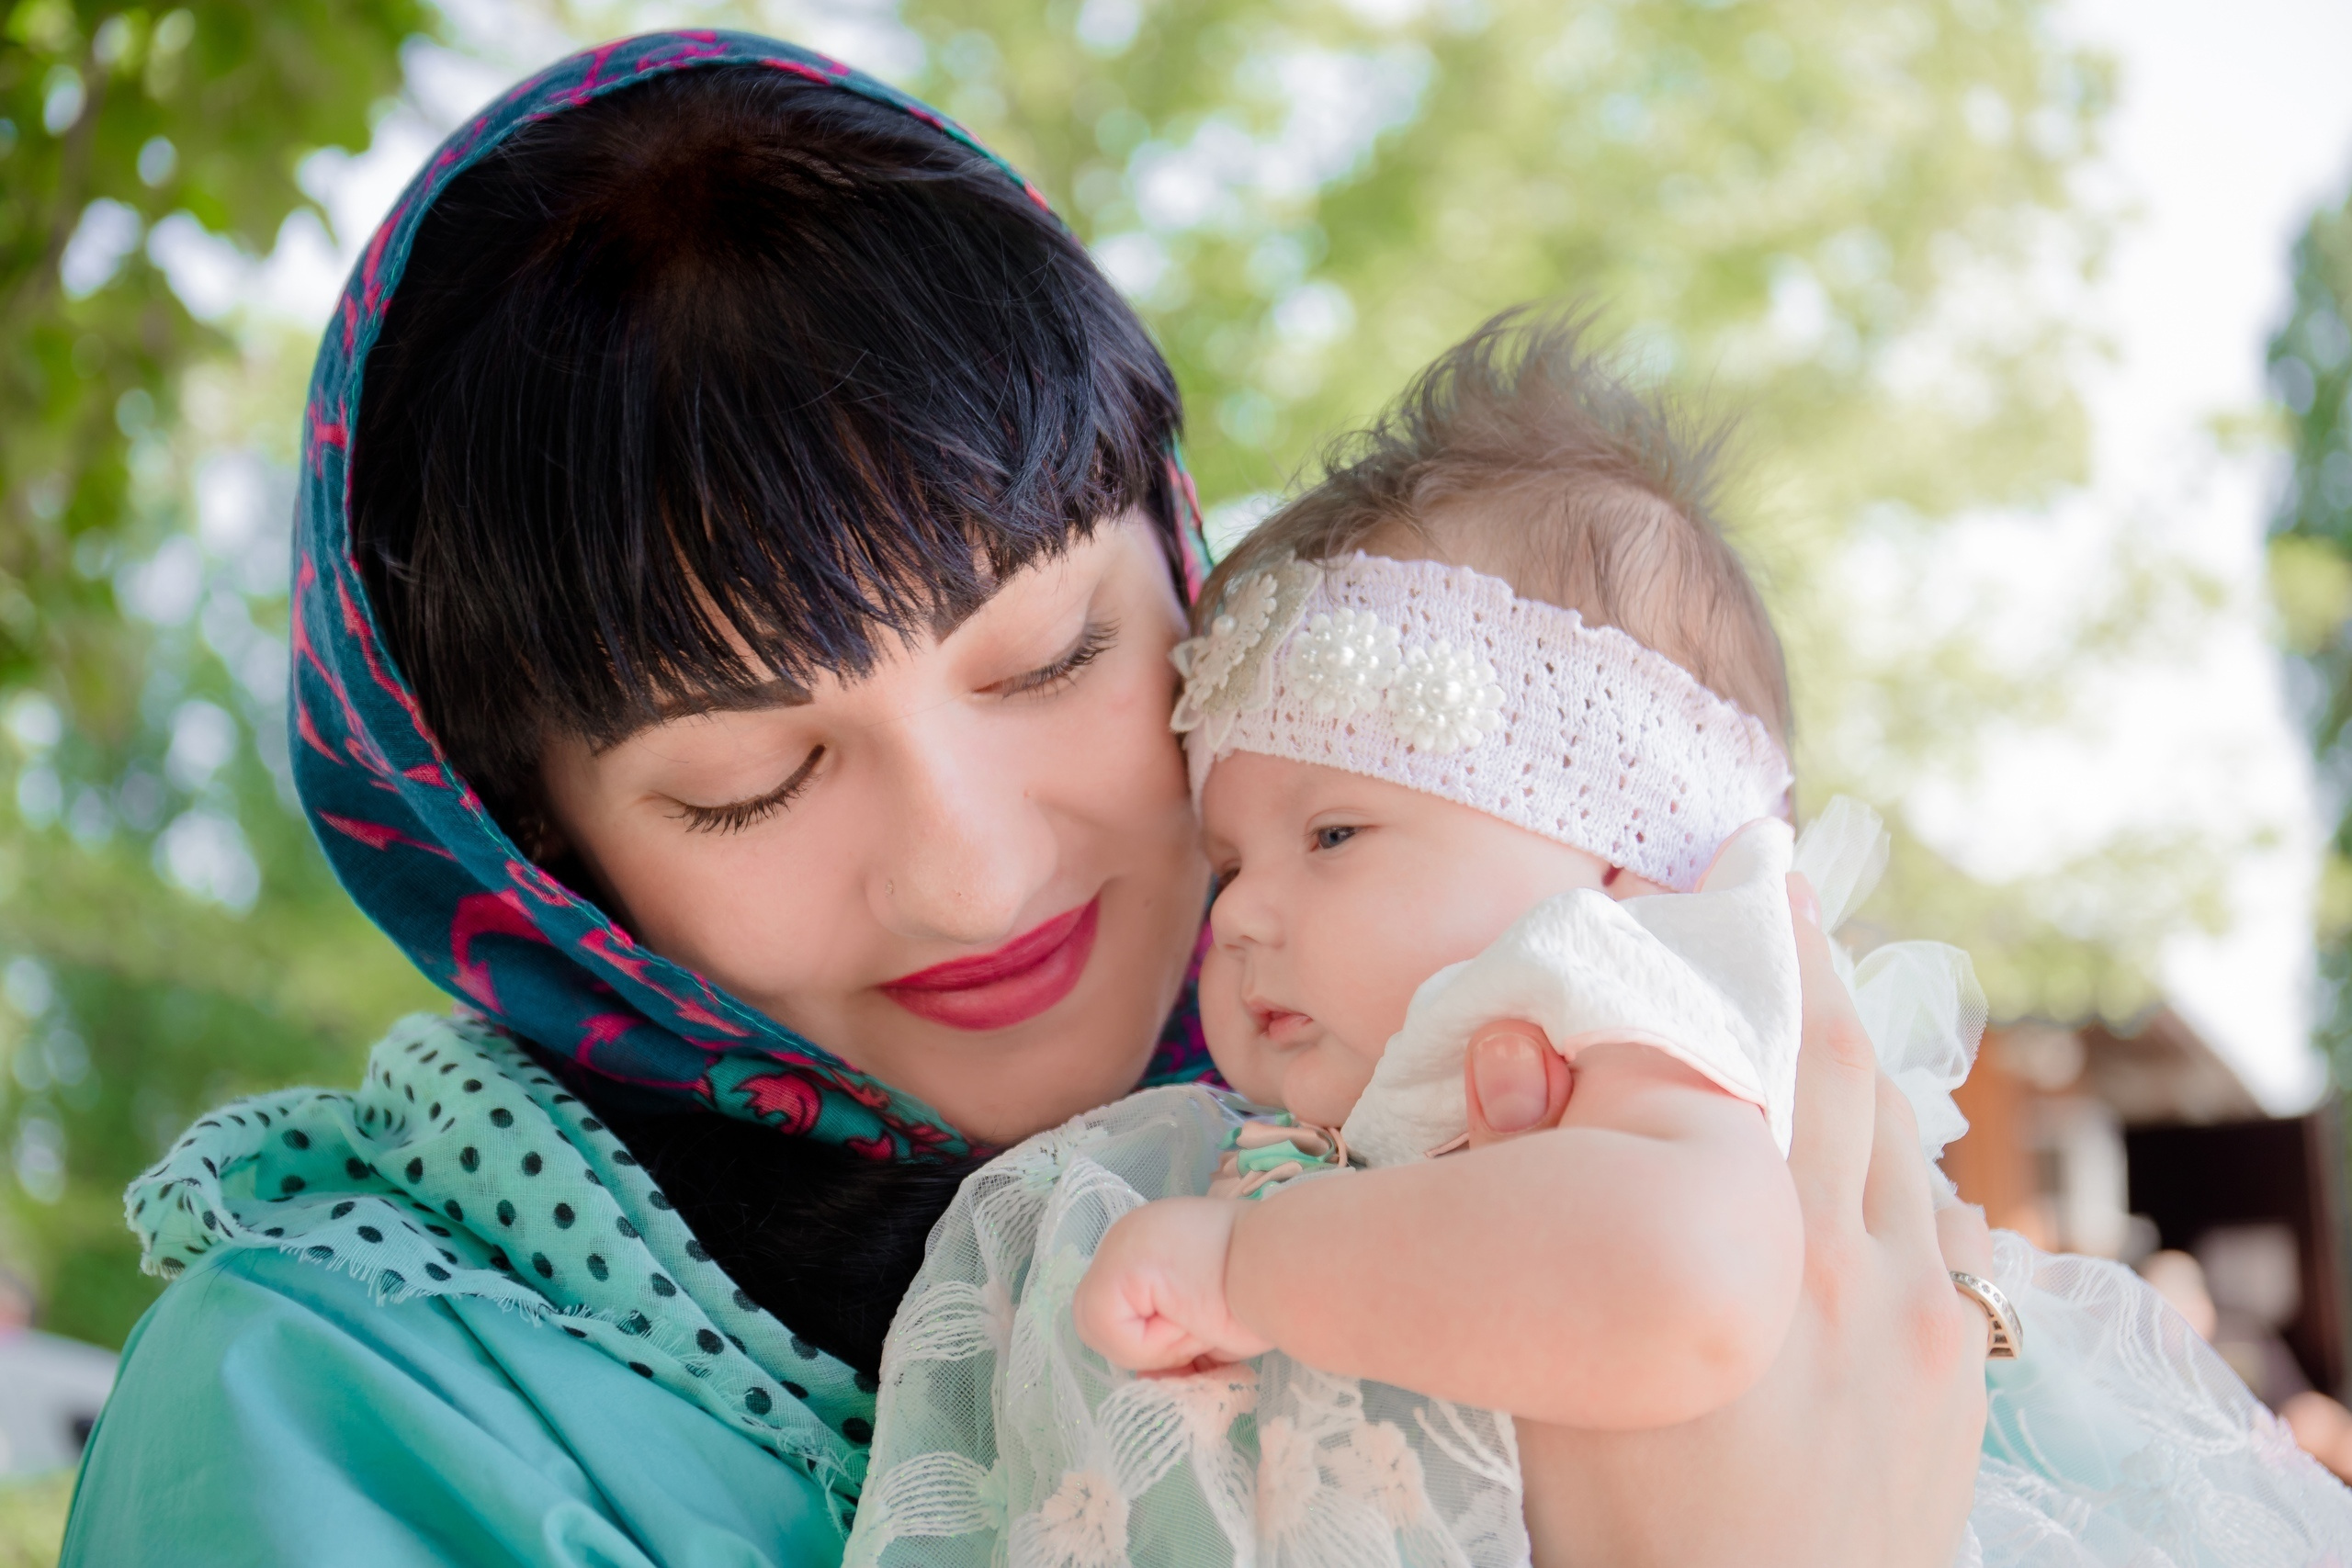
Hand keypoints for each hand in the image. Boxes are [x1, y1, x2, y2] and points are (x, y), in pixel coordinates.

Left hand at [1071, 1197, 1274, 1372]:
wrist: (1288, 1269)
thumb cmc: (1268, 1291)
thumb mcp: (1208, 1316)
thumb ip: (1173, 1332)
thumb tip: (1152, 1376)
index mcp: (1154, 1241)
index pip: (1122, 1309)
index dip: (1150, 1340)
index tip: (1197, 1337)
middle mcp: (1129, 1235)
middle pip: (1101, 1320)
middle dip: (1146, 1345)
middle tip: (1198, 1329)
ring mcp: (1118, 1244)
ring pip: (1099, 1329)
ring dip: (1152, 1346)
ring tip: (1198, 1322)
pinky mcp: (1117, 1267)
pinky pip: (1107, 1330)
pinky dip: (1148, 1344)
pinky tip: (1188, 1317)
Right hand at [1465, 874, 1990, 1567]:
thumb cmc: (1626, 1531)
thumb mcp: (1546, 1375)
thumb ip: (1521, 1204)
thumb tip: (1508, 1053)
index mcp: (1717, 1249)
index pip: (1702, 1054)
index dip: (1683, 956)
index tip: (1664, 888)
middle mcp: (1831, 1256)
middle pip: (1825, 1056)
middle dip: (1791, 956)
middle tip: (1758, 879)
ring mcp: (1915, 1306)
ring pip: (1892, 1125)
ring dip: (1850, 1044)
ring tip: (1811, 984)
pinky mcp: (1956, 1357)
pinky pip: (1941, 1216)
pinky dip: (1899, 1155)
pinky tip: (1874, 1150)